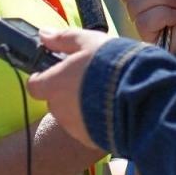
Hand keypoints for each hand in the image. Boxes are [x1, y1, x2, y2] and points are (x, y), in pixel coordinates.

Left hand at [27, 27, 119, 147]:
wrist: (141, 98)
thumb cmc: (112, 66)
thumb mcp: (89, 42)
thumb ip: (64, 39)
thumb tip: (44, 35)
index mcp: (54, 85)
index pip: (34, 85)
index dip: (43, 77)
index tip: (56, 71)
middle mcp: (59, 109)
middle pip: (54, 100)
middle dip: (66, 91)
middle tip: (88, 79)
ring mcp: (74, 127)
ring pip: (70, 115)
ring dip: (80, 106)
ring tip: (104, 94)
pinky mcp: (91, 140)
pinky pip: (87, 129)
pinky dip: (94, 121)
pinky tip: (111, 109)